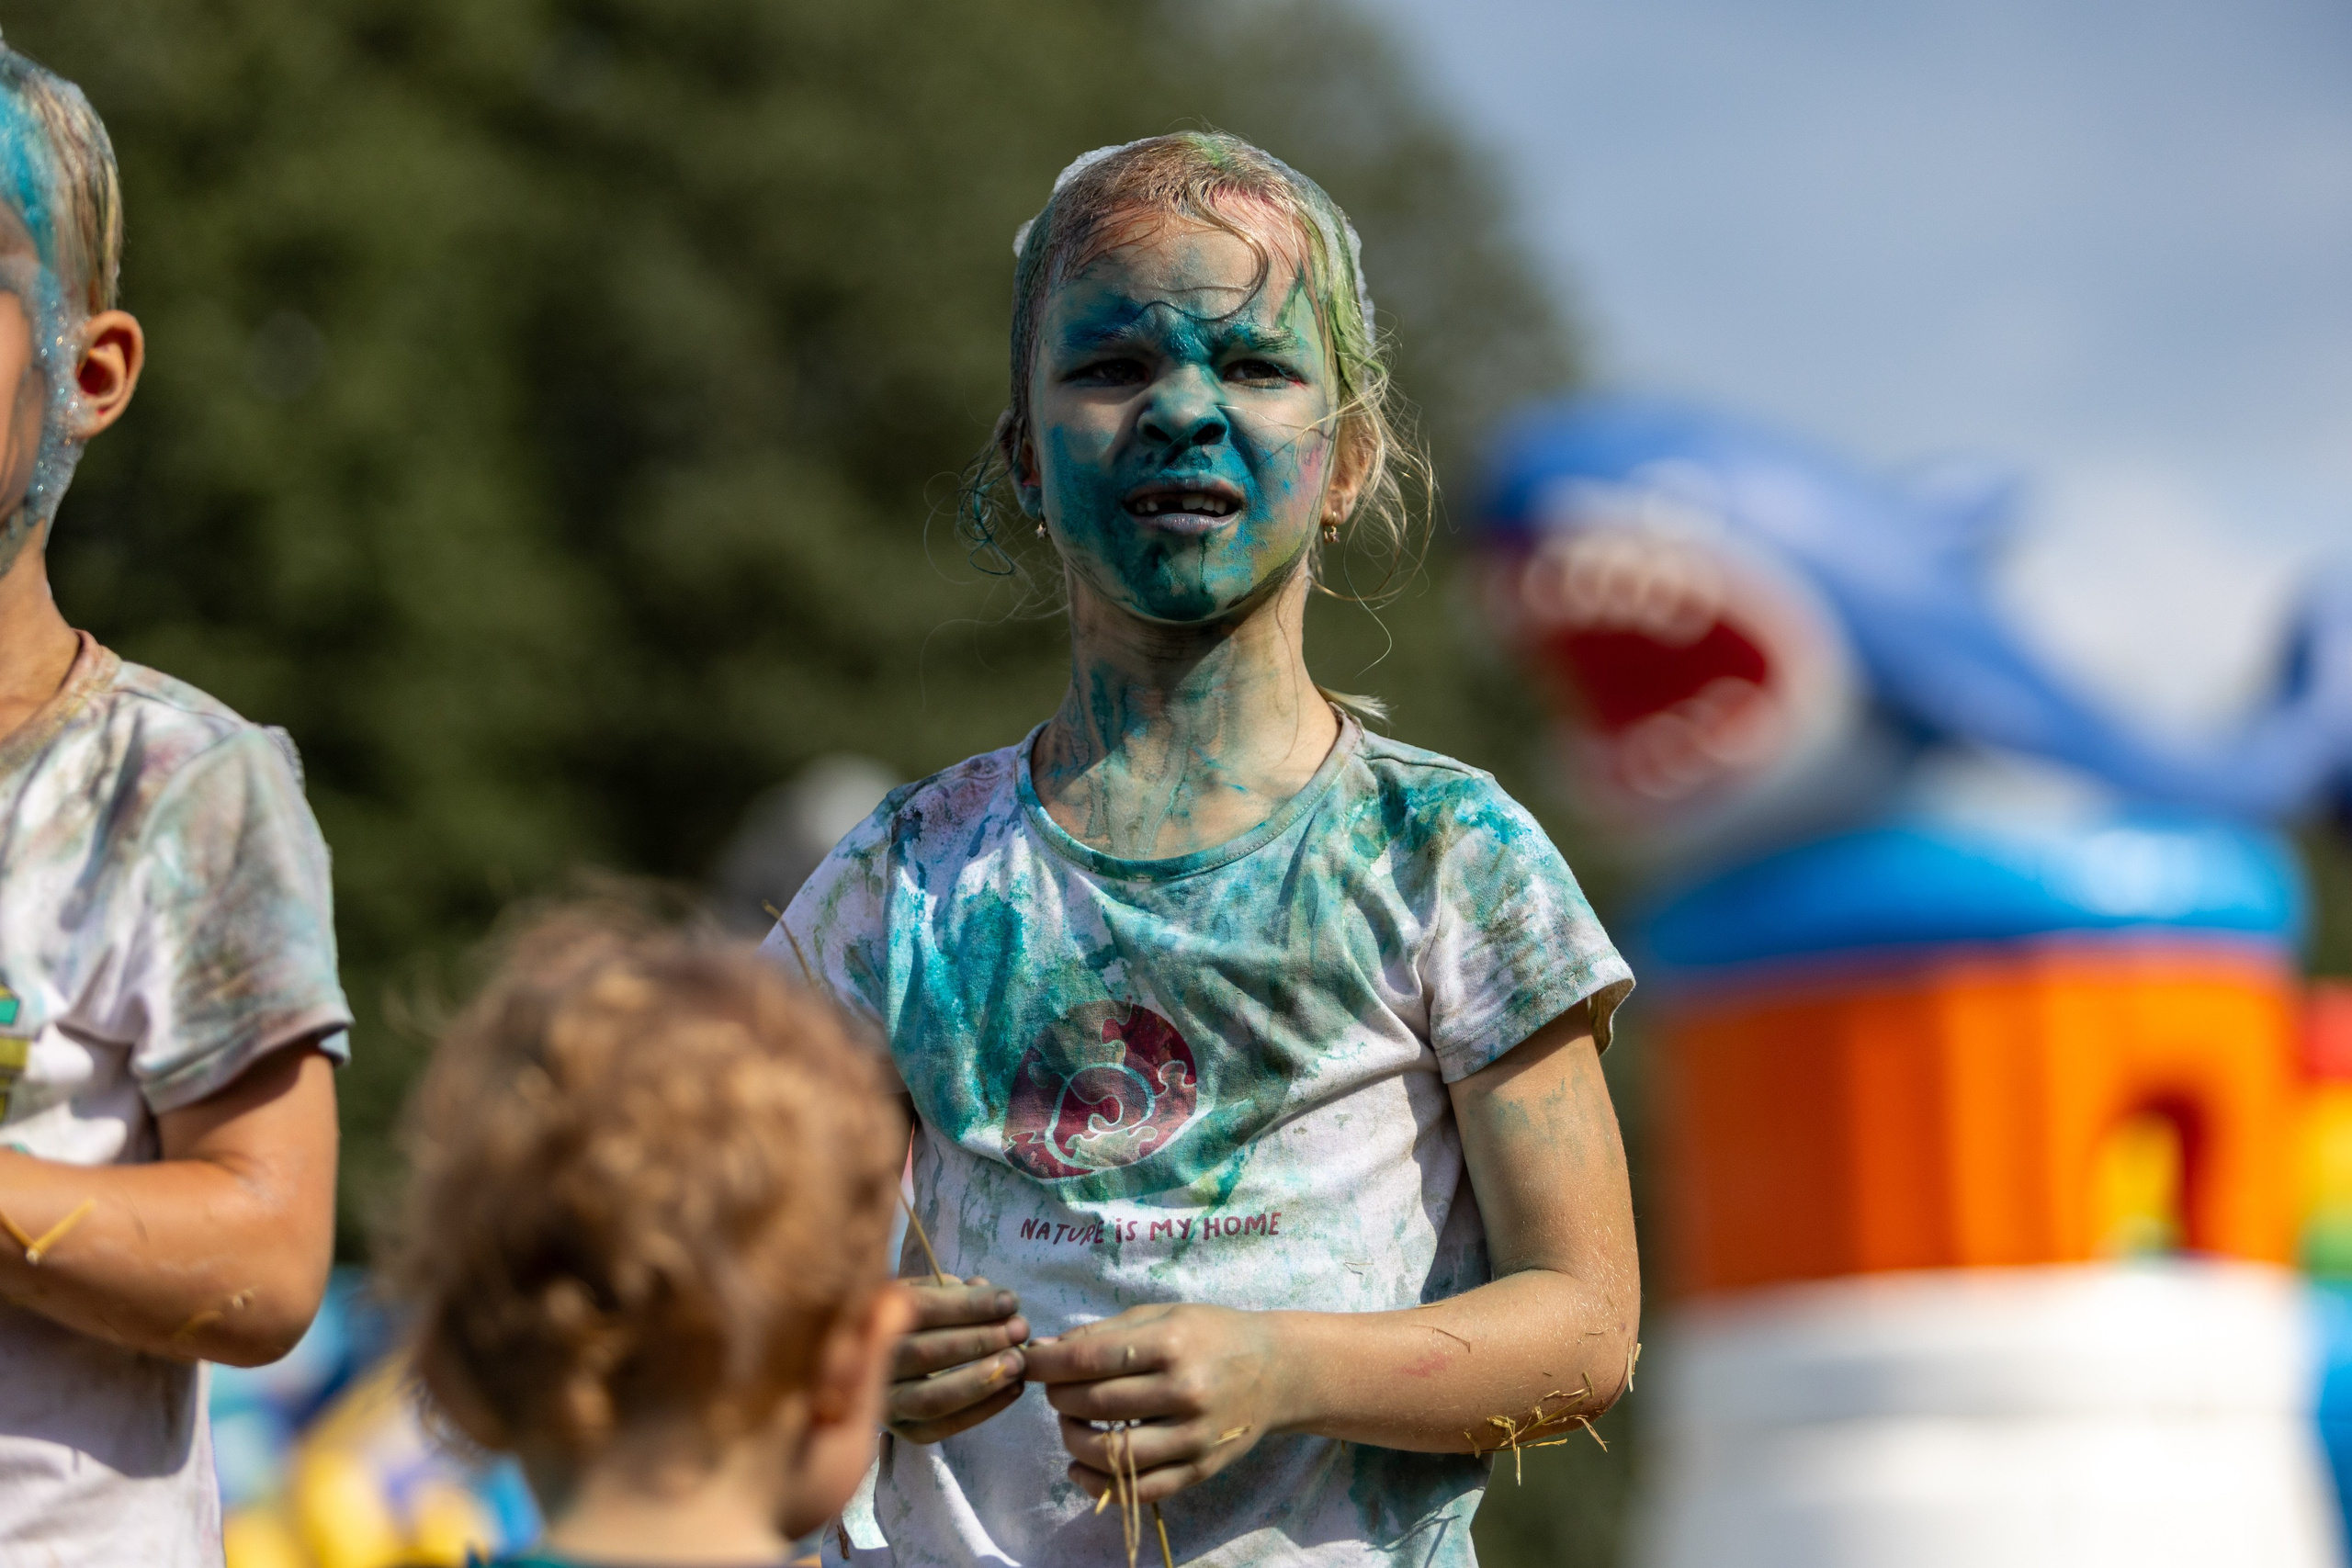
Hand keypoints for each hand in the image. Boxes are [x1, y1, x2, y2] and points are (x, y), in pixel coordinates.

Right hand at [885, 1276, 1029, 1442]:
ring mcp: (883, 1401)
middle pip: (925, 1353)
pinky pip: (941, 1427)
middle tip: (1019, 1330)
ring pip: (930, 1399)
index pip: (919, 1309)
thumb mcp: (922, 1292)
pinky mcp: (903, 1430)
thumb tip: (989, 1298)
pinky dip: (982, 1410)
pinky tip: (1013, 1389)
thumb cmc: (912, 1318)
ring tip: (1017, 1362)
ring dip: (981, 1380)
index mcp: (870, 1317)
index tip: (1010, 1301)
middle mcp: (869, 1363)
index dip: (968, 1306)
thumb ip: (953, 1293)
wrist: (880, 1362)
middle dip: (980, 1341)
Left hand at [1021, 1303, 1293, 1504]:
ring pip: (1111, 1453)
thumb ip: (1104, 1333)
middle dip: (1058, 1397)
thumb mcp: (1163, 1315)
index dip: (1046, 1364)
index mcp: (1172, 1343)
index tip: (1027, 1363)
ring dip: (1072, 1440)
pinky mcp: (1199, 1469)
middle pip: (1094, 1404)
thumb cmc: (1212, 1334)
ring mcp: (1194, 1436)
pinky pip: (1140, 1490)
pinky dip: (1099, 1485)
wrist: (1278, 1370)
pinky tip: (1080, 1467)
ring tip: (1070, 1423)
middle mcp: (1184, 1391)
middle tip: (1055, 1389)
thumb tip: (1045, 1351)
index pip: (1089, 1359)